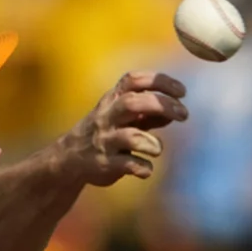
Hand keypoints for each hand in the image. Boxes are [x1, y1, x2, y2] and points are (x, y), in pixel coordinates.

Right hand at [60, 71, 187, 186]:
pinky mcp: (104, 164)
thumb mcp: (121, 116)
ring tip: (157, 149)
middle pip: (133, 103)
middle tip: (184, 115)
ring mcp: (104, 141)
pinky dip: (142, 168)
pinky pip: (128, 164)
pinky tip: (146, 170)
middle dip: (161, 105)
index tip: (182, 92)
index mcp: (111, 100)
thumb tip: (175, 110)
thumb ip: (147, 113)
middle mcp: (107, 117)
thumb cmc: (104, 132)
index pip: (134, 80)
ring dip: (152, 143)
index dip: (160, 81)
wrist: (68, 158)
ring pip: (130, 136)